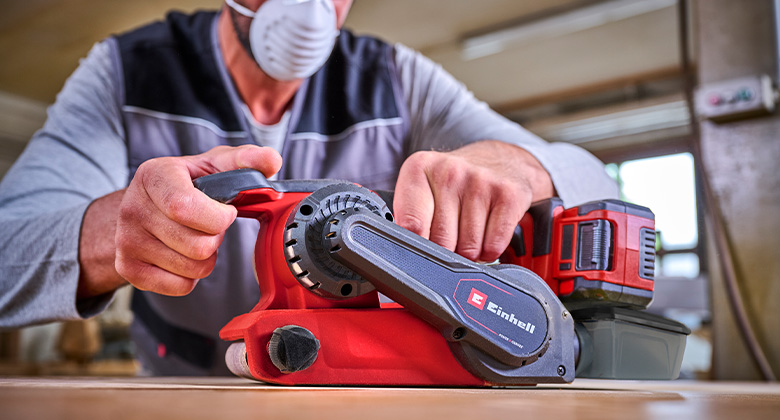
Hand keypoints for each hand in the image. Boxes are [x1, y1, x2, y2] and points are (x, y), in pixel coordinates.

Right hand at [114, 145, 281, 295]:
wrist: (143, 205)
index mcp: (154, 176)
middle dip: (216, 238)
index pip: (184, 207)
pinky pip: (180, 286)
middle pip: (197, 245)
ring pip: (192, 268)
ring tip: (196, 237)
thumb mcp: (213, 164)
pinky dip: (191, 276)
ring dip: (206, 257)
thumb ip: (245, 160)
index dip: (217, 217)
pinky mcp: (128, 268)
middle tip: (210, 226)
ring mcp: (127, 241)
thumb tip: (272, 160)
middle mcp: (133, 208)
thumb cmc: (185, 184)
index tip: (226, 212)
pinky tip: (183, 254)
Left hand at [393, 141, 553, 261]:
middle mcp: (449, 171)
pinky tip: (487, 234)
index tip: (421, 248)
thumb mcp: (423, 188)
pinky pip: (493, 246)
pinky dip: (490, 251)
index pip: (410, 225)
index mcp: (419, 168)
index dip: (416, 246)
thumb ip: (410, 217)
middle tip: (450, 237)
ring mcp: (480, 182)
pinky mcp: (508, 195)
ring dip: (469, 253)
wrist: (500, 160)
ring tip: (469, 232)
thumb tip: (408, 256)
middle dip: (446, 251)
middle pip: (441, 242)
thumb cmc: (454, 182)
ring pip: (468, 248)